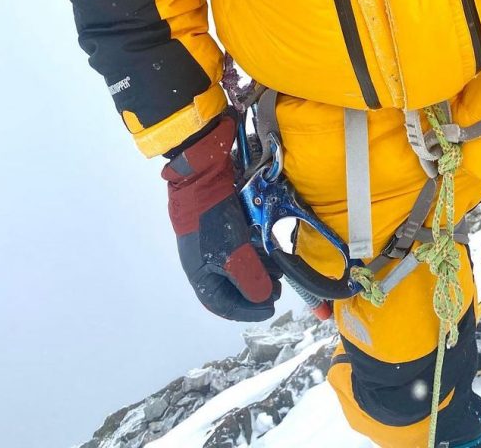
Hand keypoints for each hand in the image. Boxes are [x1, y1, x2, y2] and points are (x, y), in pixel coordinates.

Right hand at [162, 115, 280, 320]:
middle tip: (278, 287)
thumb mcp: (232, 251)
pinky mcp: (224, 221)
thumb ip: (249, 277)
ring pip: (239, 264)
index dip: (247, 309)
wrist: (201, 171)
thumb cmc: (212, 216)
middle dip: (256, 288)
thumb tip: (263, 297)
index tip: (270, 308)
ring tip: (279, 268)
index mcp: (200, 272)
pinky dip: (257, 249)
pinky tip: (271, 246)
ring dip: (260, 268)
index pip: (222, 304)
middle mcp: (206, 259)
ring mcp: (214, 239)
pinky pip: (241, 244)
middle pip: (232, 285)